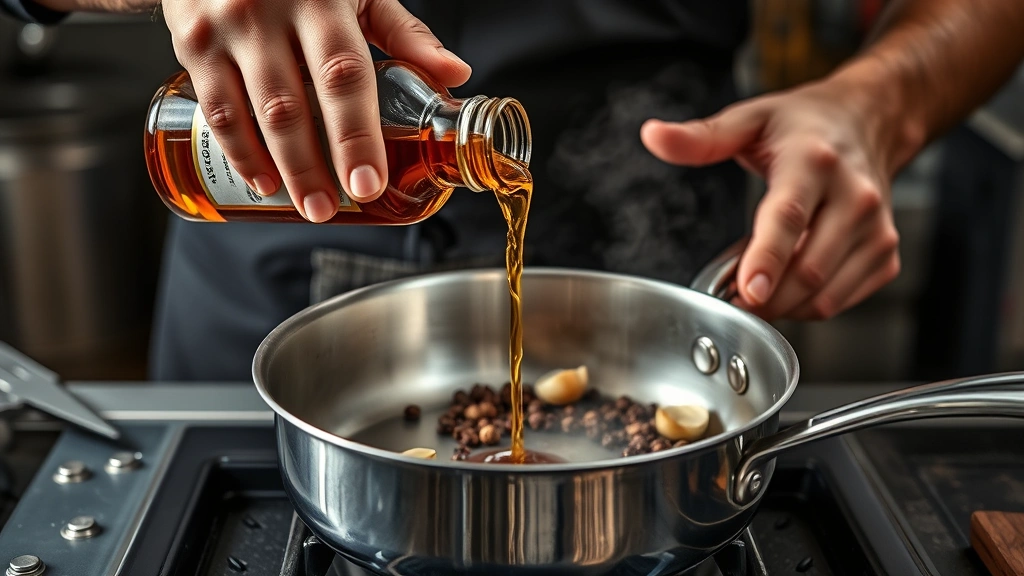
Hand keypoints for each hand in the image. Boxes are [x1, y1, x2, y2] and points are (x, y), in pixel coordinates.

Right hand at [162, 0, 471, 221]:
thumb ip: (404, 33)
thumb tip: (455, 76)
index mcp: (320, 1)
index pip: (342, 77)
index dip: (355, 135)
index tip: (369, 182)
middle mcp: (266, 12)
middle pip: (291, 106)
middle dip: (312, 167)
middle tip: (329, 209)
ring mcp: (223, 27)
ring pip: (247, 113)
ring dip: (276, 168)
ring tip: (304, 205)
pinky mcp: (189, 40)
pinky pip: (214, 107)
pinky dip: (237, 150)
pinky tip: (260, 180)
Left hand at [640, 76, 912, 320]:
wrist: (867, 121)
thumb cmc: (803, 125)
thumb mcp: (748, 120)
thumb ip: (700, 138)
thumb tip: (653, 136)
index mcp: (814, 161)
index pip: (789, 218)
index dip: (766, 260)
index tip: (746, 291)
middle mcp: (854, 196)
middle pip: (808, 268)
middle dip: (764, 297)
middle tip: (730, 294)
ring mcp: (876, 228)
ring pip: (825, 294)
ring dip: (783, 306)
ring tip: (757, 285)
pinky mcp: (886, 253)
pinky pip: (840, 300)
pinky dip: (807, 305)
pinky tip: (788, 283)